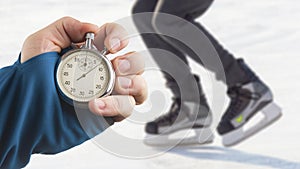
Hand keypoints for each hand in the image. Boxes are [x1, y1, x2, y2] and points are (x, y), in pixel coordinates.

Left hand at [21, 16, 146, 121]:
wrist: (28, 112)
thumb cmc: (32, 80)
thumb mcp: (42, 43)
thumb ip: (65, 27)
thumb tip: (90, 28)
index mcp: (93, 53)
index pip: (116, 38)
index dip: (119, 37)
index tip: (110, 46)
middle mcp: (106, 72)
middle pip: (135, 62)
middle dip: (132, 63)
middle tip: (118, 67)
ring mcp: (110, 93)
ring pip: (138, 87)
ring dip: (133, 85)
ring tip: (118, 85)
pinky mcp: (110, 113)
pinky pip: (126, 109)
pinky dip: (115, 106)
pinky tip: (96, 105)